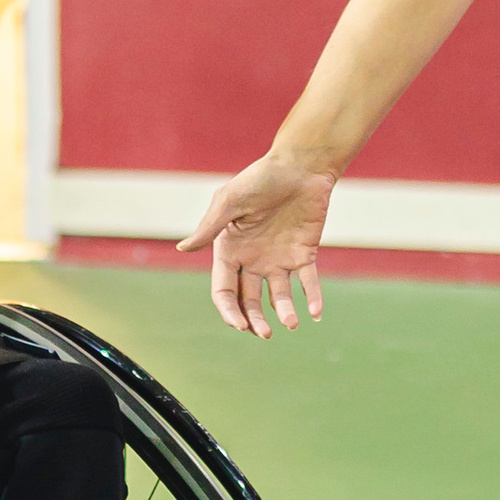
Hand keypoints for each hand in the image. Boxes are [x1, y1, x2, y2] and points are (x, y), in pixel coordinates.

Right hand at [178, 152, 336, 336]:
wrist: (300, 166)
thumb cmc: (260, 178)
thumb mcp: (230, 200)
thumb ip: (210, 227)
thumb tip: (183, 249)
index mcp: (230, 249)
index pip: (224, 289)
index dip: (229, 310)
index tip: (240, 325)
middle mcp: (252, 259)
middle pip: (249, 300)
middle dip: (255, 320)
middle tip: (266, 334)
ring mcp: (279, 259)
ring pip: (279, 297)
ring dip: (284, 313)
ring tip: (291, 323)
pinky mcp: (304, 254)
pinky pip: (308, 282)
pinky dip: (313, 298)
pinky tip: (316, 313)